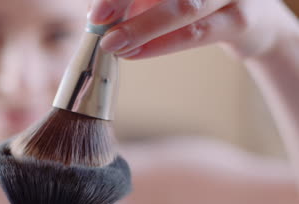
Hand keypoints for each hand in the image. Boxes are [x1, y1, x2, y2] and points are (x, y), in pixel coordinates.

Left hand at [88, 0, 296, 58]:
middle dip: (124, 0)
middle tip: (97, 23)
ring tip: (114, 45)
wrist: (252, 21)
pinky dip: (161, 44)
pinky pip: (196, 33)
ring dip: (142, 28)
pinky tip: (135, 53)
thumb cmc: (197, 1)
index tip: (97, 11)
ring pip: (185, 5)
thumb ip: (133, 0)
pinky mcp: (241, 19)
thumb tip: (98, 12)